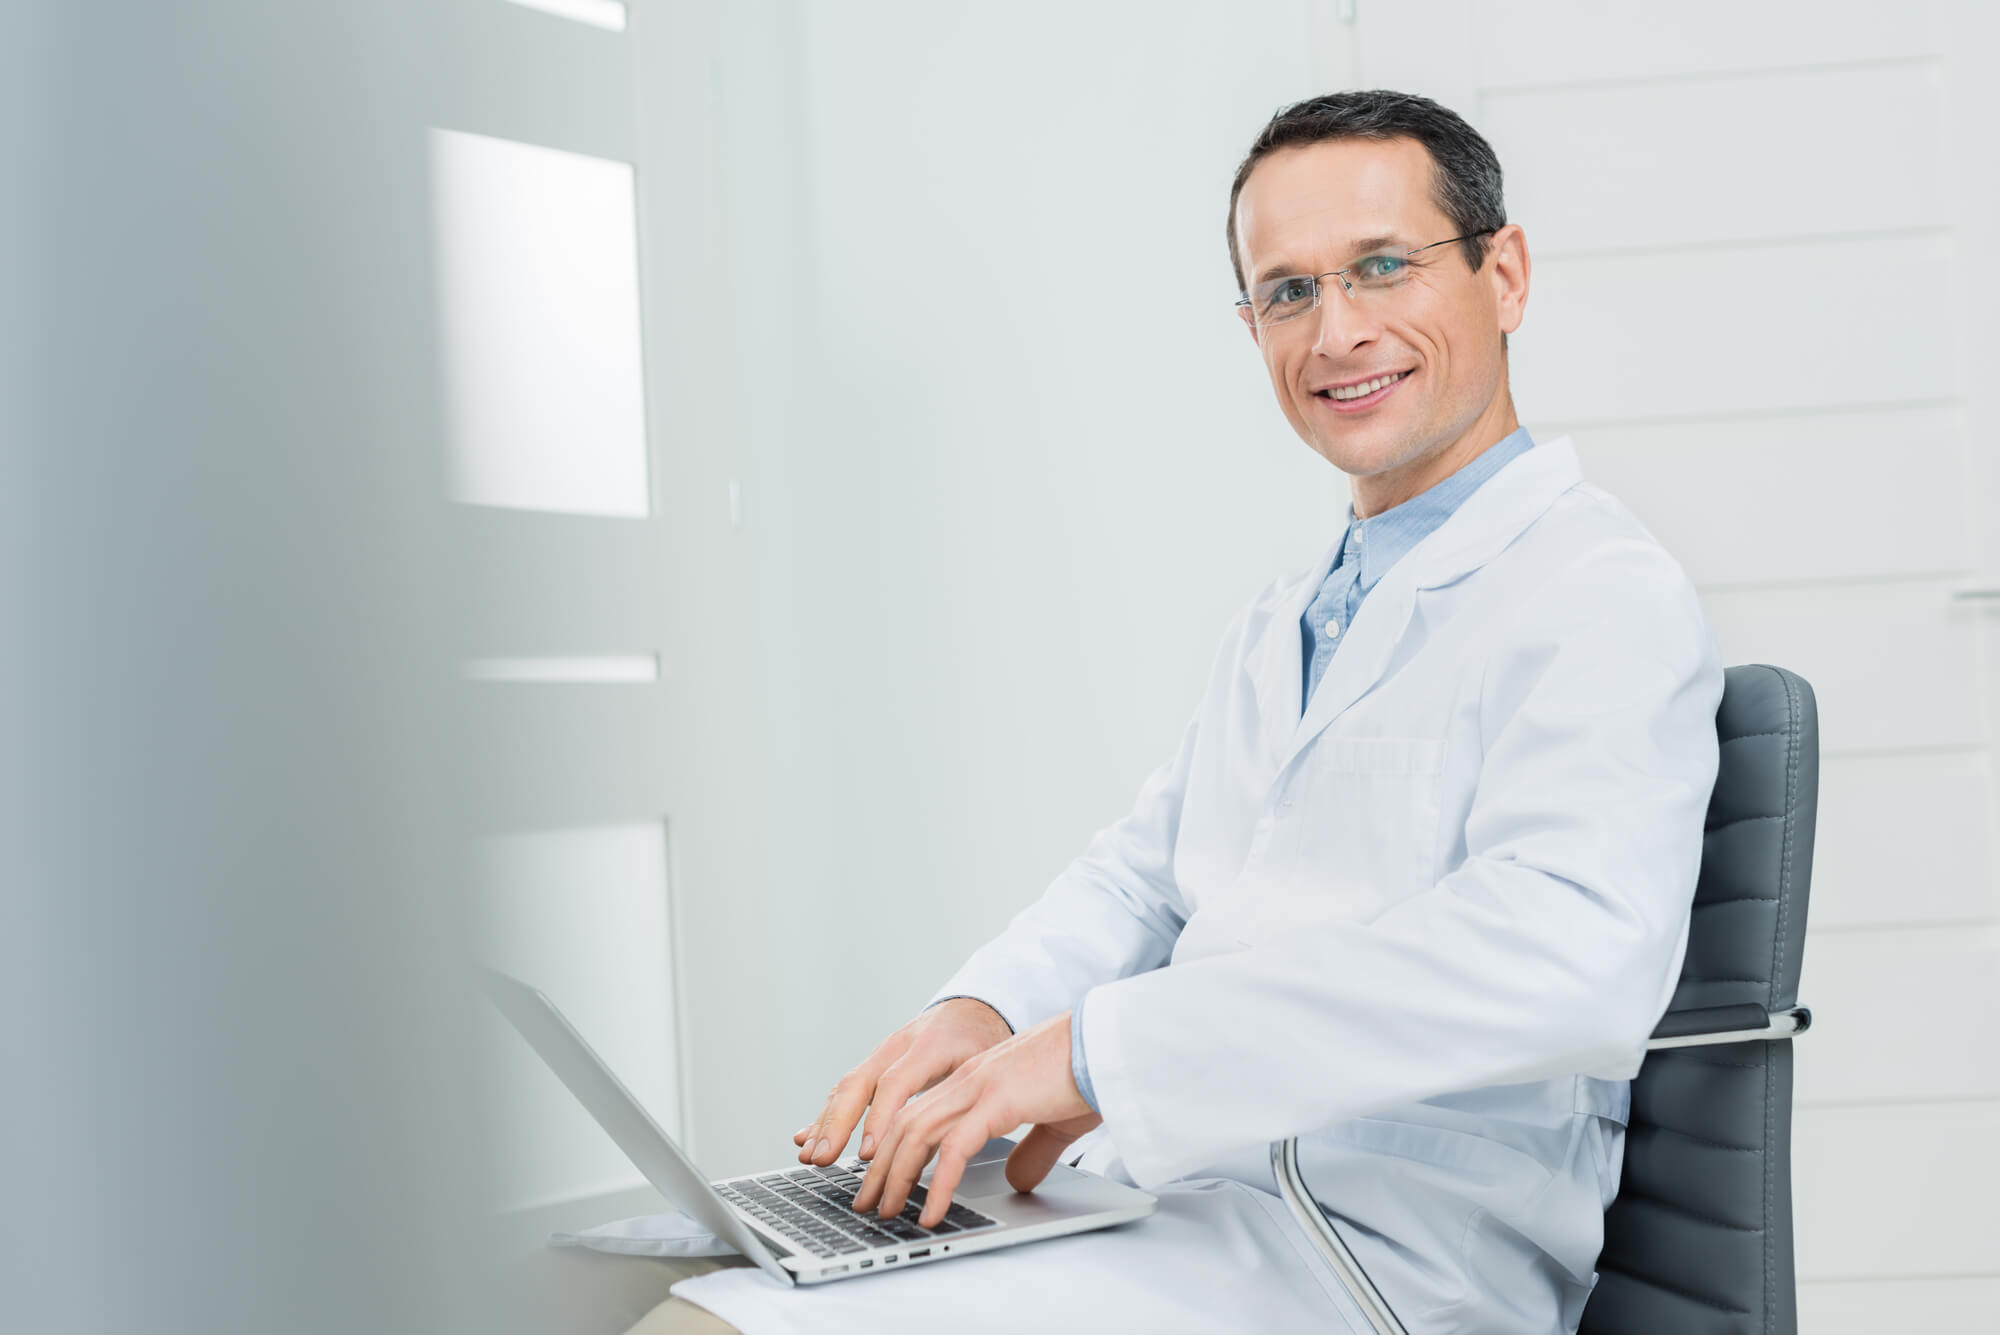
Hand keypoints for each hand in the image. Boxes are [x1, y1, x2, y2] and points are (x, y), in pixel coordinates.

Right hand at [793, 996, 1012, 1167]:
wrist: (972, 1010)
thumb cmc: (984, 1041)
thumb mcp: (986, 1065)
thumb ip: (972, 1097)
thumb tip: (966, 1145)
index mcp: (928, 1045)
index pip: (896, 1082)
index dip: (879, 1119)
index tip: (867, 1153)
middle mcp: (897, 1046)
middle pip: (859, 1083)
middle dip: (837, 1124)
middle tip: (822, 1158)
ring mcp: (882, 1054)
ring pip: (846, 1087)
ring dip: (825, 1123)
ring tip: (808, 1155)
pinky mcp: (875, 1065)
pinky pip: (846, 1090)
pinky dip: (827, 1115)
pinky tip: (806, 1136)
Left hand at [849, 1011, 1102, 1228]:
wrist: (1110, 1044)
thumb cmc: (1088, 1075)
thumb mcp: (1053, 1122)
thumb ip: (1032, 1149)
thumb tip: (1017, 1179)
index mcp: (977, 1079)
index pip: (919, 1113)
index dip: (894, 1147)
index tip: (881, 1178)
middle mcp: (969, 1080)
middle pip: (906, 1125)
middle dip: (881, 1167)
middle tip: (866, 1202)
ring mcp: (979, 1088)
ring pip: (917, 1135)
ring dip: (897, 1178)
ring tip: (886, 1212)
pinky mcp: (997, 1101)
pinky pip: (953, 1150)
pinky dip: (937, 1185)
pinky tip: (931, 1213)